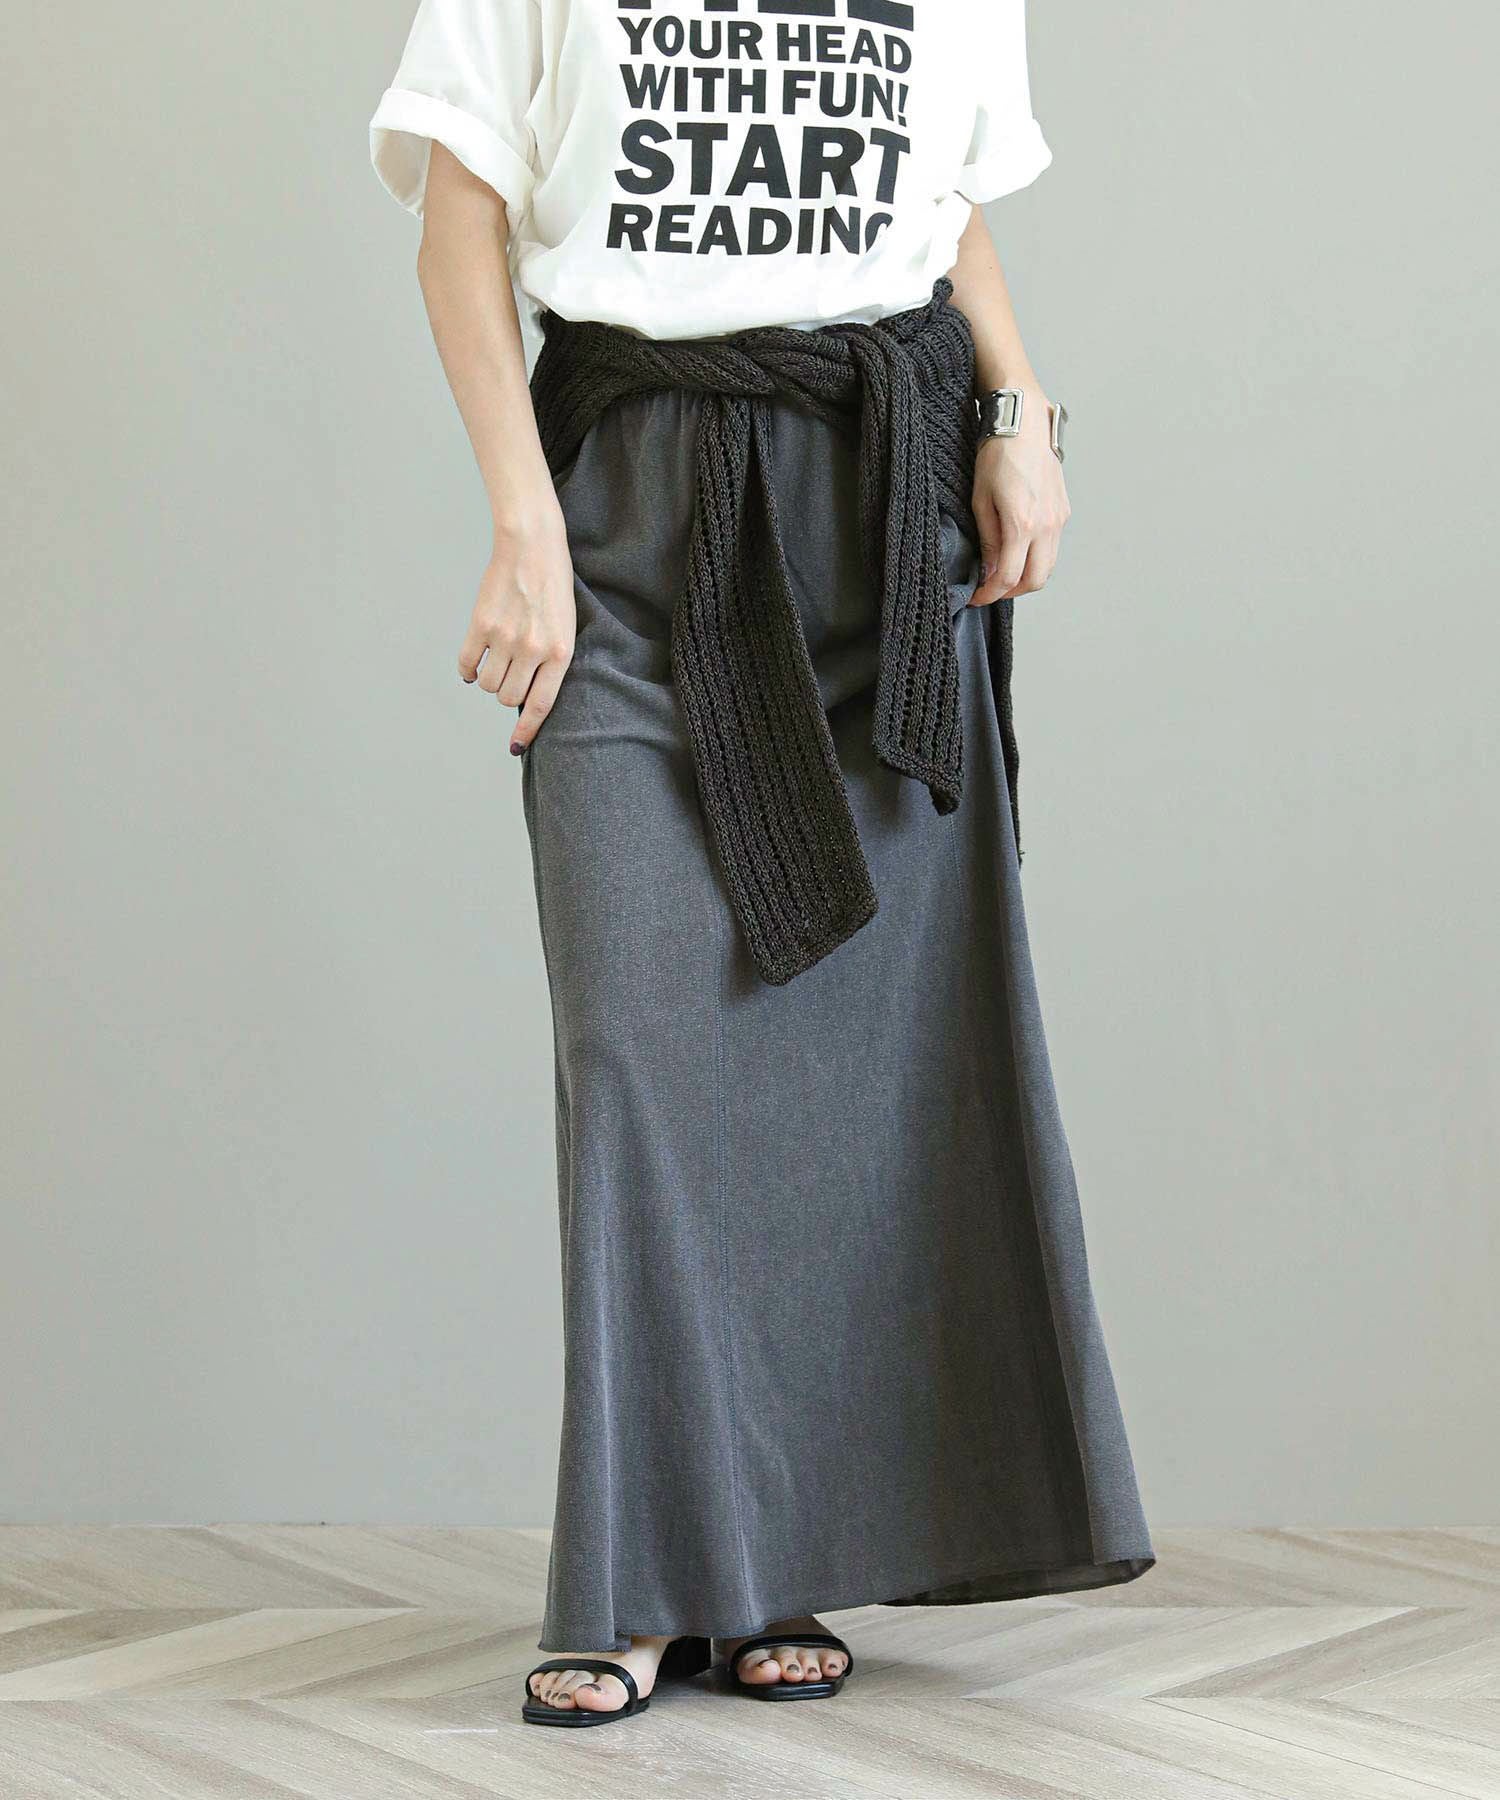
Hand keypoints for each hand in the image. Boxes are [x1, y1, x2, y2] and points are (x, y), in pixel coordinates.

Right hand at [458, 498, 576, 754]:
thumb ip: (551, 662)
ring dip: (489, 682)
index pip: (540, 706)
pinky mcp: (481, 624)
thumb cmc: (554, 586)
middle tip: (511, 678)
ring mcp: (505, 638)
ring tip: (496, 665)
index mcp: (560, 653)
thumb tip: (528, 697)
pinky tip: (474, 666)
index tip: (516, 746)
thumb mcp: (566, 627)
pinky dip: (468, 671)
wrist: (533, 545)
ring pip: (488, 685)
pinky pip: (467, 663)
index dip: (527, 731)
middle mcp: (532, 650)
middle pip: (509, 698)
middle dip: (508, 695)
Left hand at [969, 392, 1070, 605]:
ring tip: (1003, 571)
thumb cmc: (998, 455)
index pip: (1008, 578)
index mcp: (1022, 524)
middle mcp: (1046, 526)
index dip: (989, 595)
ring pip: (1048, 567)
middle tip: (990, 589)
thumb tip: (989, 571)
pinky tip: (1019, 550)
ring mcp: (1059, 519)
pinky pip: (1053, 548)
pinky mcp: (1064, 511)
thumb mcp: (981, 500)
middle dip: (1012, 592)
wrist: (1024, 423)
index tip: (976, 597)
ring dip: (1026, 577)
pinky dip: (1037, 558)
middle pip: (1035, 581)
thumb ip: (988, 540)